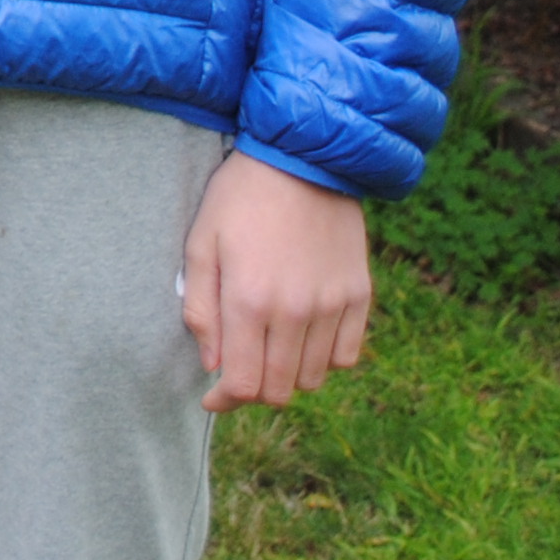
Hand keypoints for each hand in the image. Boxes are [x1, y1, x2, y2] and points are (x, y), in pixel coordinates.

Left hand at [183, 151, 372, 410]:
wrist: (301, 159)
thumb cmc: (239, 198)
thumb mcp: (200, 244)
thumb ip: (199, 309)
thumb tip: (211, 364)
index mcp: (249, 300)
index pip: (244, 385)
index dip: (225, 400)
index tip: (212, 395)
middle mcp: (295, 312)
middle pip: (280, 390)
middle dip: (254, 390)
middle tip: (239, 369)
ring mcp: (333, 306)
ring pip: (314, 379)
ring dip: (289, 375)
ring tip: (269, 349)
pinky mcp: (360, 296)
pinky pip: (347, 356)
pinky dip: (324, 359)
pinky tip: (304, 337)